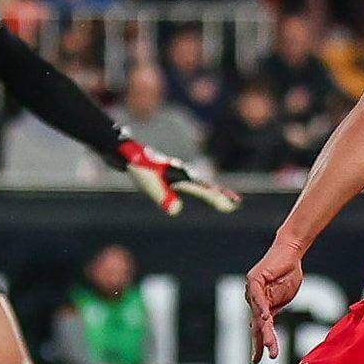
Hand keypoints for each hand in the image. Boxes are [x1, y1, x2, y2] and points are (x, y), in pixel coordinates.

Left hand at [120, 139, 240, 215]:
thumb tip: (175, 210)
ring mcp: (178, 173)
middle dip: (220, 194)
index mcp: (181, 175)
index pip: (203, 189)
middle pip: (206, 185)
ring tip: (228, 199)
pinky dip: (203, 190)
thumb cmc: (139, 168)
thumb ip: (163, 196)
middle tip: (235, 202)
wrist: (128, 153)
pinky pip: (192, 184)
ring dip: (213, 192)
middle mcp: (183, 173)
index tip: (229, 206)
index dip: (216, 199)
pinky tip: (206, 192)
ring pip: (201, 184)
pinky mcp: (172, 175)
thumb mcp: (149, 184)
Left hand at [245, 239, 304, 362]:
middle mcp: (253, 300)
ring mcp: (252, 290)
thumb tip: (267, 322)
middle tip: (263, 358)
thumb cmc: (289, 273)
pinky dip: (262, 306)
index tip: (258, 360)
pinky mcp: (255, 280)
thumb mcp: (285, 297)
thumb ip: (276, 308)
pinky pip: (257, 296)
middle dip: (261, 342)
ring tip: (268, 344)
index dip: (259, 344)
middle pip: (257, 325)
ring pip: (257, 314)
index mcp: (261, 306)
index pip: (259, 328)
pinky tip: (266, 317)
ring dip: (264, 329)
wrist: (290, 252)